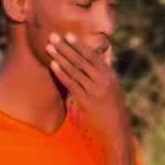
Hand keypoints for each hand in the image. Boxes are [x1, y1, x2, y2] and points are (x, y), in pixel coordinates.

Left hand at [46, 34, 129, 154]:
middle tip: (52, 36)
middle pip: (81, 60)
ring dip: (60, 58)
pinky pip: (71, 84)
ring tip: (48, 48)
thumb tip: (101, 55)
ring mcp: (94, 91)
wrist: (116, 129)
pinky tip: (53, 65)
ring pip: (74, 70)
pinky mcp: (86, 101)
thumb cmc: (113, 107)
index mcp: (110, 75)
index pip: (93, 56)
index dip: (79, 45)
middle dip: (65, 47)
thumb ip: (105, 70)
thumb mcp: (113, 86)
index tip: (68, 35)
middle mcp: (103, 80)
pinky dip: (61, 73)